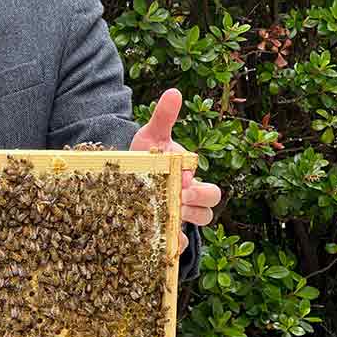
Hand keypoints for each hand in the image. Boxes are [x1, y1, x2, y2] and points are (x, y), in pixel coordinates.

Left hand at [129, 89, 220, 254]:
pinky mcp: (164, 231)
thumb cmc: (145, 156)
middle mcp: (189, 200)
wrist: (126, 176)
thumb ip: (164, 117)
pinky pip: (176, 244)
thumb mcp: (153, 136)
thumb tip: (175, 91)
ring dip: (185, 221)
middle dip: (196, 203)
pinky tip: (160, 241)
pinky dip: (172, 244)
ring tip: (166, 211)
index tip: (180, 179)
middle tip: (176, 194)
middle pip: (209, 209)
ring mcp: (177, 216)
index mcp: (191, 180)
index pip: (210, 191)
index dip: (197, 187)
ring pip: (195, 226)